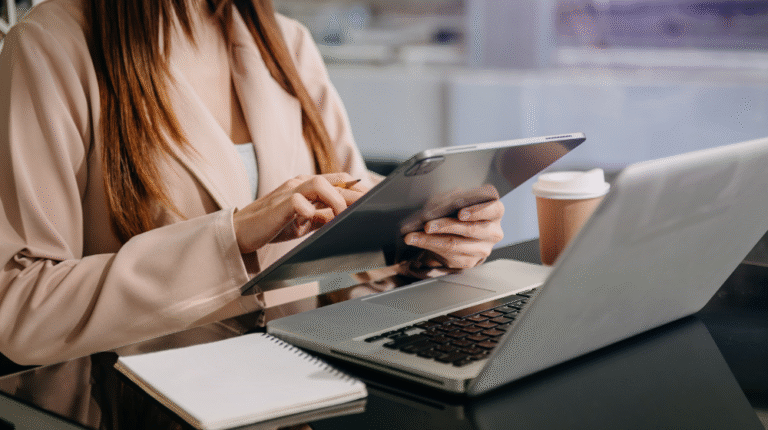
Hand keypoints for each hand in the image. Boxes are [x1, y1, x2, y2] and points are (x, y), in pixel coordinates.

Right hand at [233, 173, 366, 253]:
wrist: (241, 231)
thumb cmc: (273, 225)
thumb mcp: (304, 222)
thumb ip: (323, 217)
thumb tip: (344, 219)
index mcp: (307, 186)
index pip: (339, 180)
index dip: (358, 188)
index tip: (375, 199)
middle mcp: (300, 183)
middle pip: (335, 180)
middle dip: (355, 193)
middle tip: (370, 208)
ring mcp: (289, 191)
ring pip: (319, 183)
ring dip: (336, 199)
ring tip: (343, 216)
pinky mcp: (278, 205)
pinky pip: (298, 201)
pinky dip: (309, 210)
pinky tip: (313, 220)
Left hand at [403, 199, 503, 270]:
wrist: (458, 231)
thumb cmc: (459, 210)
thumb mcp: (457, 199)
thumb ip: (453, 198)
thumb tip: (440, 205)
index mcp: (496, 211)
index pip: (494, 209)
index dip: (477, 211)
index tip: (460, 213)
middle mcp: (494, 232)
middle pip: (471, 229)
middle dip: (446, 226)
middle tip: (427, 225)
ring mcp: (483, 249)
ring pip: (456, 244)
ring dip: (431, 239)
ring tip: (413, 236)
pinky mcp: (470, 261)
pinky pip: (448, 255)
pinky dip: (429, 246)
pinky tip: (416, 241)